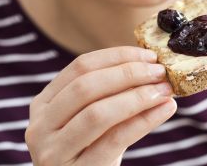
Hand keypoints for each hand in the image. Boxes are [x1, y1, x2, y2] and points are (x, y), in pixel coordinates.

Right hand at [25, 46, 175, 165]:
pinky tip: (165, 109)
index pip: (80, 67)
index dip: (118, 57)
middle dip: (128, 74)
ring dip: (138, 97)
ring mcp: (53, 151)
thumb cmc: (91, 151)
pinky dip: (145, 121)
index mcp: (44, 103)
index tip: (149, 56)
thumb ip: (111, 94)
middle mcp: (41, 125)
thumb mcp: (92, 120)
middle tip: (160, 72)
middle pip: (86, 86)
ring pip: (98, 113)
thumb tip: (151, 67)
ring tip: (165, 90)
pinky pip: (114, 140)